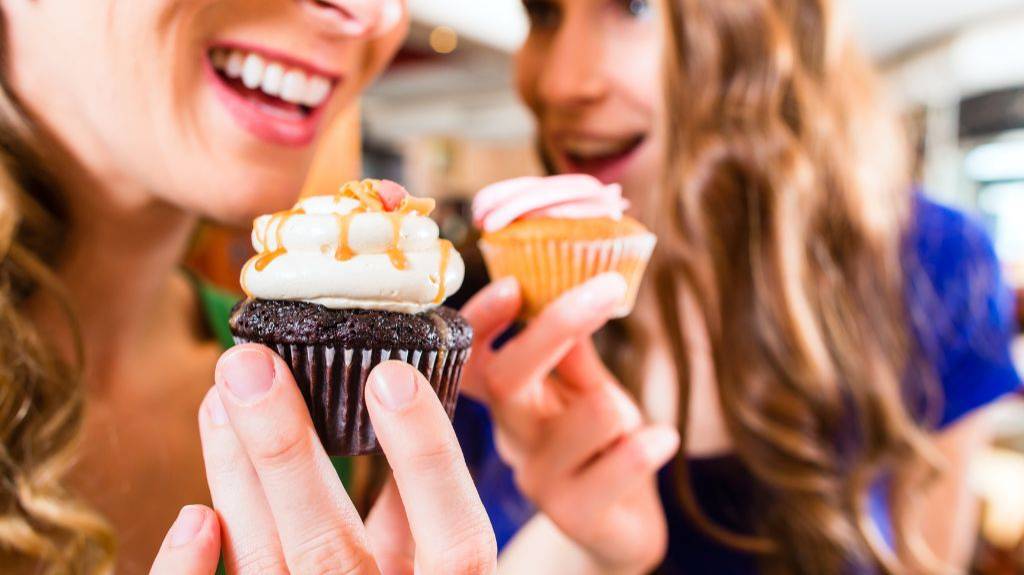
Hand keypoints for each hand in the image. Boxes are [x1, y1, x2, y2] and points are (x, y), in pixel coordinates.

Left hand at [149, 345, 496, 574]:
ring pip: (272, 567)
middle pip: (334, 550)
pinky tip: (193, 518)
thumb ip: (427, 525)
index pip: (456, 543)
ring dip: (236, 482)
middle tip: (247, 368)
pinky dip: (191, 573)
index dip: (427, 461)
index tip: (389, 377)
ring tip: (218, 400)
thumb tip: (397, 407)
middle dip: (287, 453)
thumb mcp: (437, 570)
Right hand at [461, 275, 679, 573]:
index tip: (513, 285)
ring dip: (620, 405)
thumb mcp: (588, 387)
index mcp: (511, 400)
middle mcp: (513, 437)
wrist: (620, 525)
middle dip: (554, 329)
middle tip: (605, 288)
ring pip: (581, 418)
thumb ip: (574, 347)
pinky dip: (645, 447)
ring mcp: (538, 479)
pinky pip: (615, 468)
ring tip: (634, 421)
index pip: (473, 357)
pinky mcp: (574, 514)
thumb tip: (564, 283)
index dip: (481, 322)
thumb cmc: (600, 444)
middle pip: (508, 380)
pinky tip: (662, 440)